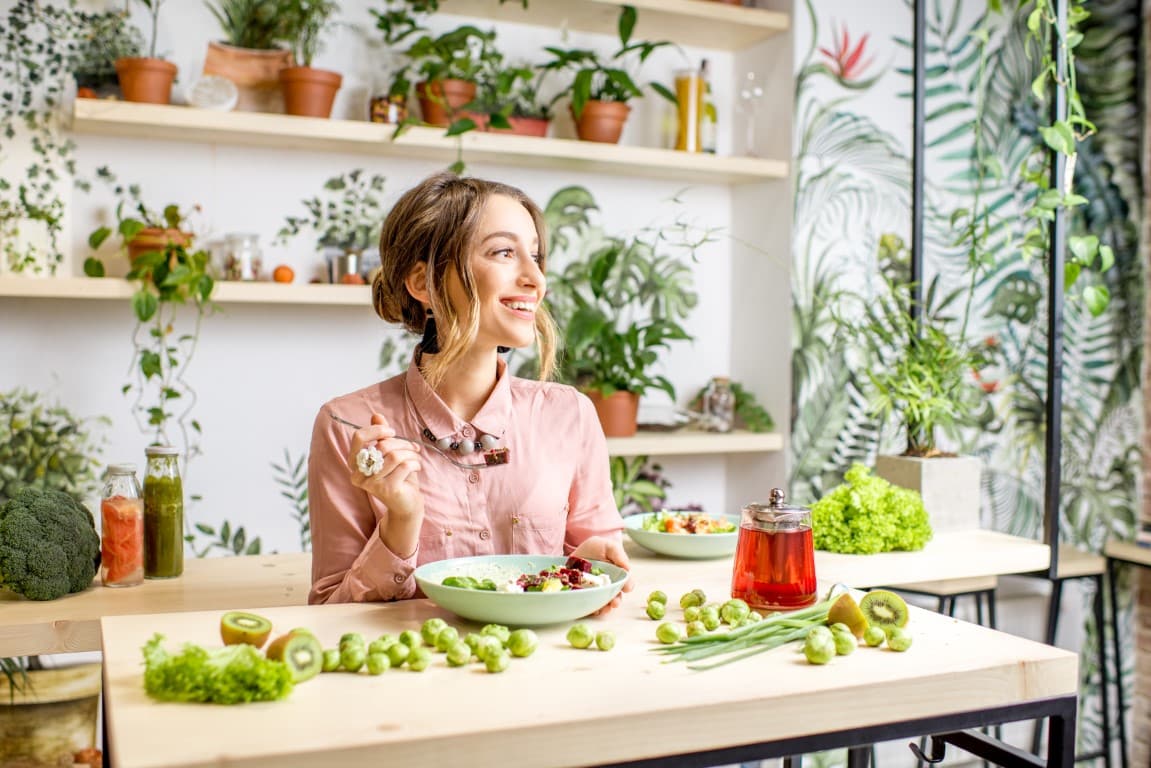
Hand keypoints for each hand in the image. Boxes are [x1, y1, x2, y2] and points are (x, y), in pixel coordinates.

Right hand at [347, 412, 423, 538]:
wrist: (406, 503)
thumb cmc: (397, 475)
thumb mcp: (389, 453)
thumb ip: (381, 435)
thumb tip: (376, 415)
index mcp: (355, 463)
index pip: (359, 438)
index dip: (377, 430)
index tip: (392, 432)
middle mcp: (358, 474)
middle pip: (381, 446)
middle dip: (402, 443)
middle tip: (413, 447)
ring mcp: (371, 484)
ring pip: (394, 455)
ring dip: (410, 453)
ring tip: (415, 457)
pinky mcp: (387, 490)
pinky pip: (404, 466)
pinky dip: (415, 463)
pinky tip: (417, 467)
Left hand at [571, 536, 633, 615]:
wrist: (576, 553)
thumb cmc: (596, 548)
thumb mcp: (608, 546)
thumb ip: (618, 554)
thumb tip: (627, 568)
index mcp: (618, 575)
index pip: (626, 582)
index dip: (628, 585)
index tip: (626, 588)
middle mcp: (610, 586)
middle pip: (616, 596)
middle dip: (616, 600)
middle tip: (614, 602)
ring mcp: (598, 592)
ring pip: (605, 603)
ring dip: (606, 608)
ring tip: (604, 609)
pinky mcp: (586, 596)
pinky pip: (591, 606)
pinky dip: (592, 609)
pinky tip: (592, 610)